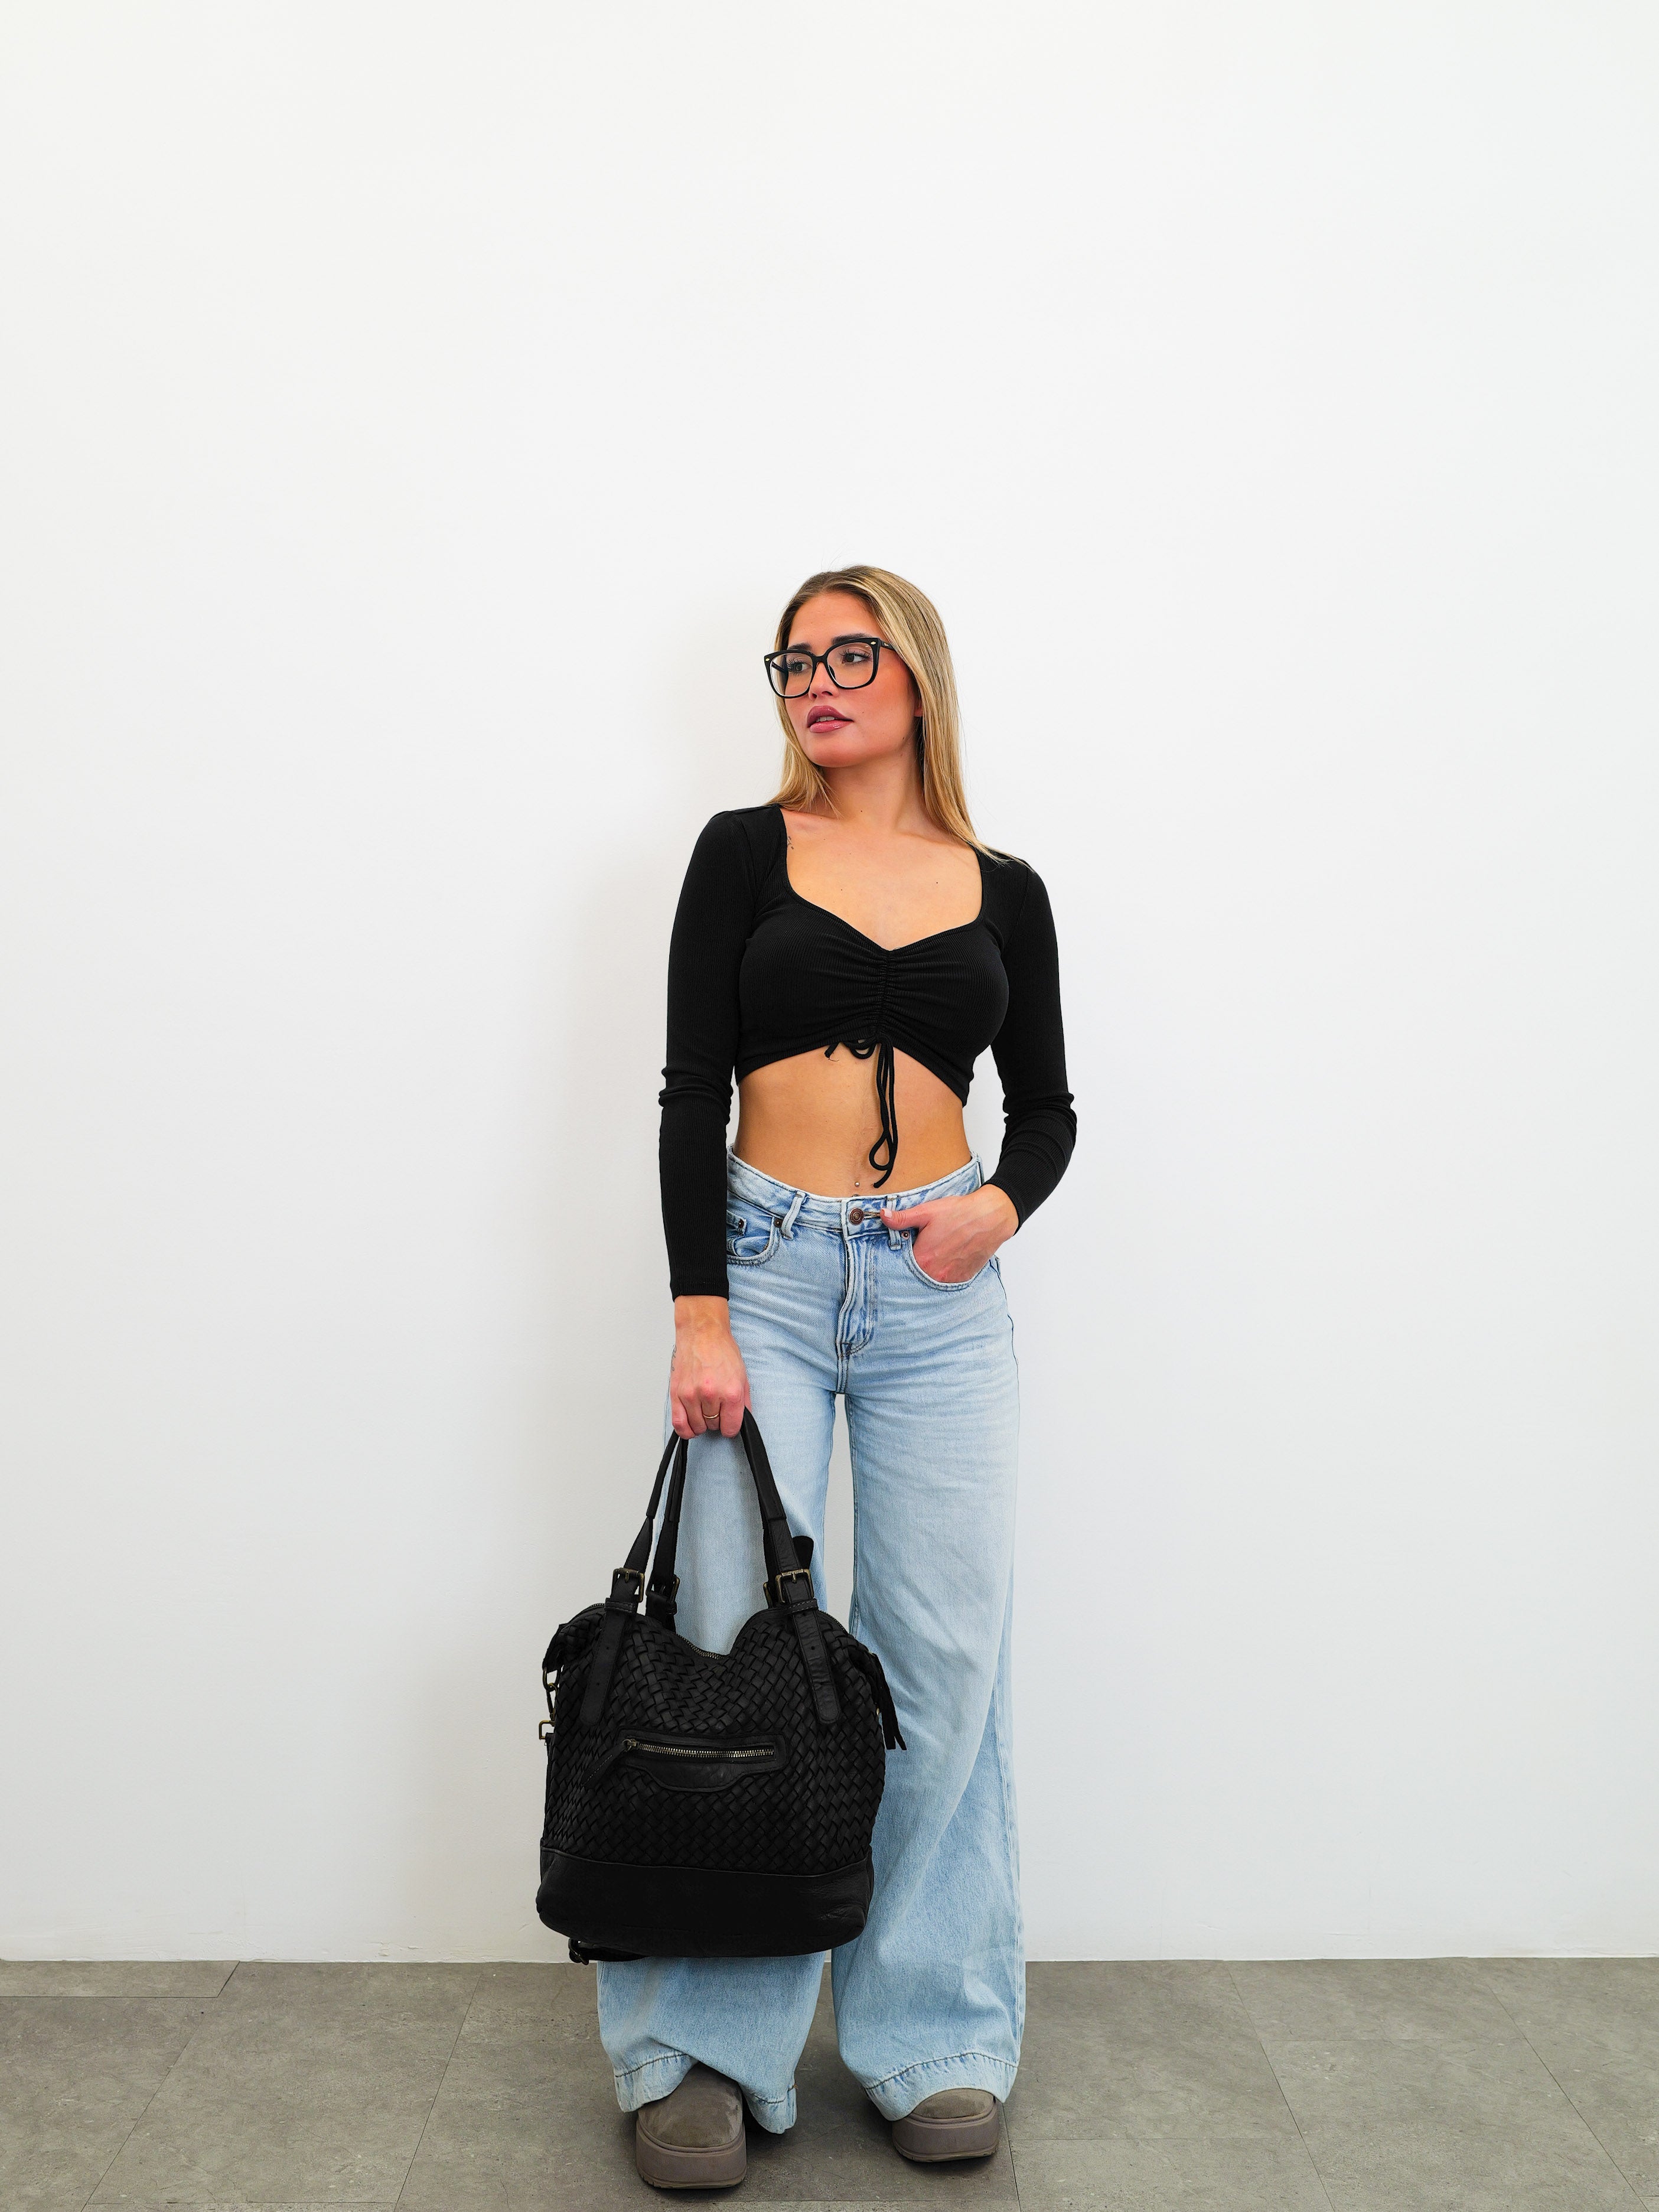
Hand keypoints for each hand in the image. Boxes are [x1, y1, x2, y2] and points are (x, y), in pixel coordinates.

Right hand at [670, 1297, 750, 1437]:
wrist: (702, 1333)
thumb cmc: (721, 1350)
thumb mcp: (742, 1375)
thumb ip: (744, 1402)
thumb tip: (741, 1419)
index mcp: (731, 1391)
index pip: (730, 1427)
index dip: (730, 1427)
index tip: (729, 1423)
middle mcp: (711, 1394)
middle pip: (713, 1426)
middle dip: (717, 1420)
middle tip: (716, 1408)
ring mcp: (691, 1394)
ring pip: (697, 1426)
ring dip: (702, 1423)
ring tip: (704, 1411)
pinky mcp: (676, 1393)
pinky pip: (679, 1423)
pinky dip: (685, 1430)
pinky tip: (690, 1426)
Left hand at [883, 1185, 1018, 1283]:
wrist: (991, 1217)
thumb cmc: (959, 1213)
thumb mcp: (926, 1212)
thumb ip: (902, 1218)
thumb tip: (883, 1216)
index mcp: (922, 1259)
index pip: (900, 1265)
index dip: (900, 1257)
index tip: (903, 1250)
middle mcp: (934, 1274)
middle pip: (915, 1275)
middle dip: (914, 1265)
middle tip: (921, 1250)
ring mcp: (950, 1279)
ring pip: (931, 1279)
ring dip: (929, 1270)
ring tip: (935, 1254)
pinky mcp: (962, 1278)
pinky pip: (947, 1281)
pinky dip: (944, 1273)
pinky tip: (947, 1259)